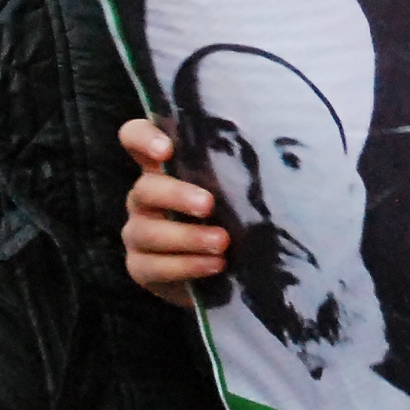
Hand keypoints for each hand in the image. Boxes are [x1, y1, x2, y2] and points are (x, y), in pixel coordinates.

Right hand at [120, 119, 226, 302]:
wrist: (219, 272)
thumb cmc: (230, 215)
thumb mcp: (234, 189)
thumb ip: (235, 170)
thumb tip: (273, 157)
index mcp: (162, 167)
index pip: (135, 137)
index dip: (143, 138)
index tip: (167, 149)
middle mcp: (144, 196)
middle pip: (145, 188)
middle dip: (177, 196)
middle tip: (209, 205)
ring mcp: (138, 232)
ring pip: (149, 232)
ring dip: (188, 237)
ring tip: (222, 242)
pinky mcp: (140, 267)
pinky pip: (154, 267)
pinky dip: (187, 266)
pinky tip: (214, 264)